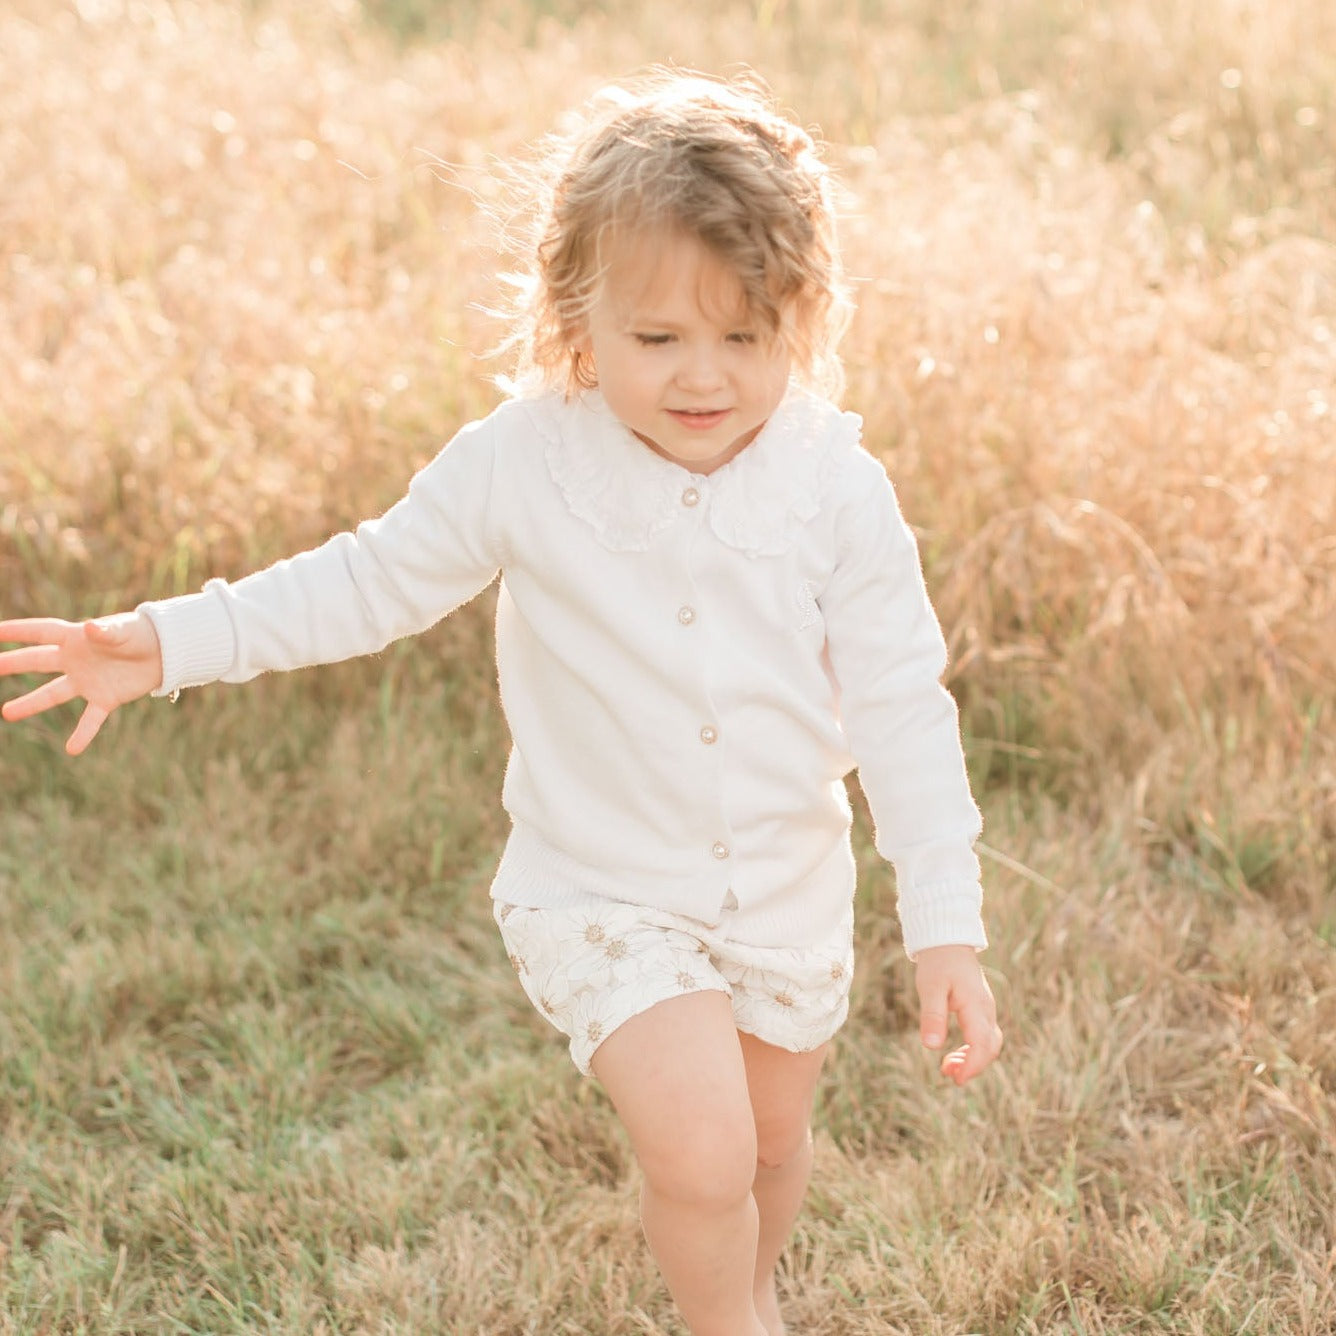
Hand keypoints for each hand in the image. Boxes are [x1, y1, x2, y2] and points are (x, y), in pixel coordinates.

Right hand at [0, 613, 163, 754]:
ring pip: (53, 693)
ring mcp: (87, 681)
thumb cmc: (142, 634)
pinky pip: (90, 719)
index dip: (17, 631)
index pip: (40, 632)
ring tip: (7, 713)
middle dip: (12, 664)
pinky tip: (72, 749)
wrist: (166, 651)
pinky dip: (82, 734)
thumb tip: (91, 627)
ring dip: (31, 703)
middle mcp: (75, 660)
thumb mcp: (125, 631)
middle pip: (37, 662)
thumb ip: (107, 632)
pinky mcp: (106, 699)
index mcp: (76, 638)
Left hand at [915, 943, 1002, 1085]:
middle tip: (948, 1074)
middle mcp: (986, 1010)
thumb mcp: (930, 988)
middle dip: (973, 1066)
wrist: (948, 942)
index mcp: (976, 1006)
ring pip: (988, 1044)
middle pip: (990, 1048)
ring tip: (947, 1067)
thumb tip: (931, 1047)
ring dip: (972, 1060)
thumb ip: (932, 1016)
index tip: (956, 1078)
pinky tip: (954, 1054)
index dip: (973, 1065)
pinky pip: (983, 1037)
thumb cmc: (938, 963)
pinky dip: (972, 1050)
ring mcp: (985, 1010)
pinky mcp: (980, 1010)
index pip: (983, 1044)